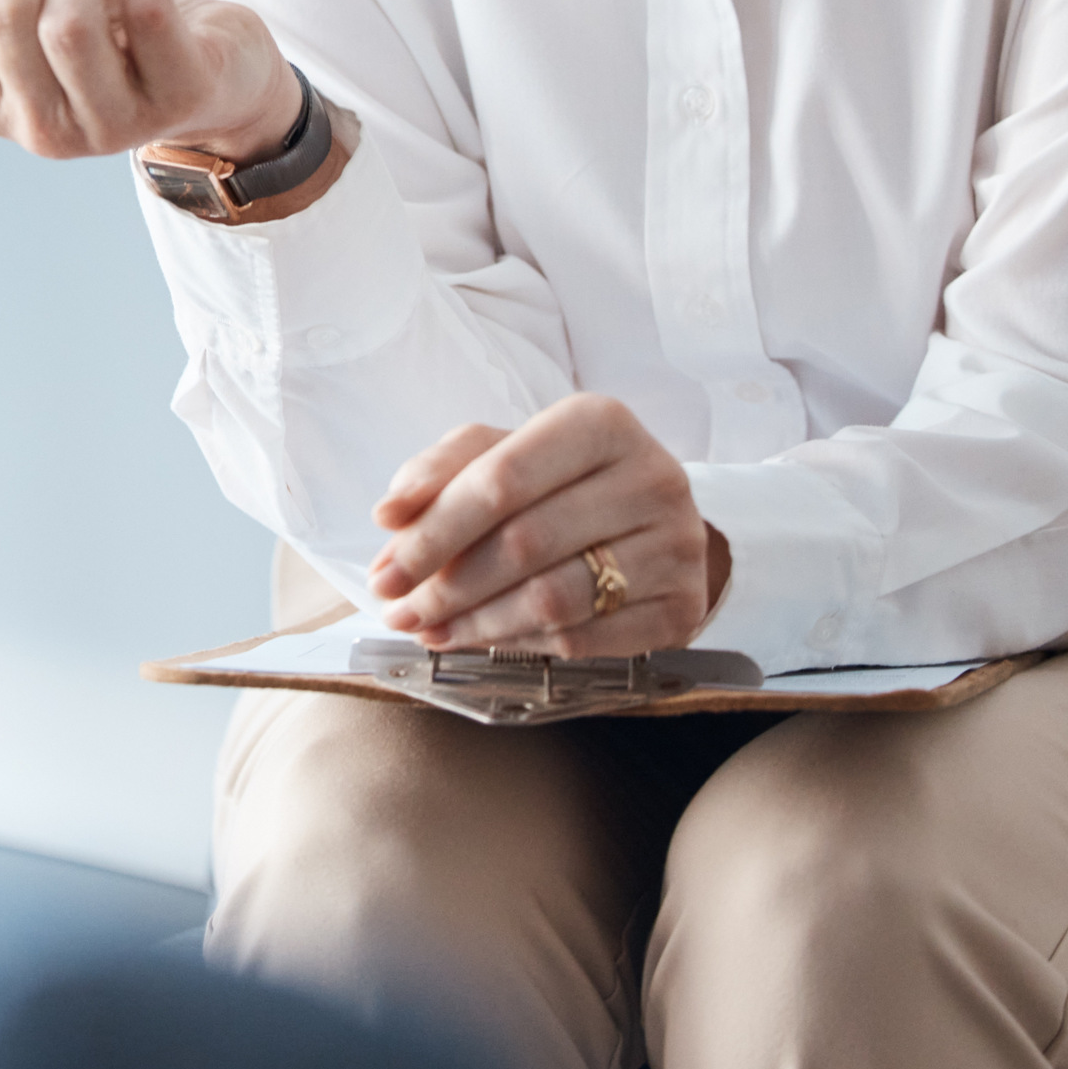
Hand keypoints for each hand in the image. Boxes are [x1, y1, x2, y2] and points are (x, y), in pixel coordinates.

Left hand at [369, 394, 731, 657]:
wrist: (654, 517)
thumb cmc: (562, 479)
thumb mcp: (503, 452)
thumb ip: (442, 471)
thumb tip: (391, 513)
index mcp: (601, 423)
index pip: (503, 479)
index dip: (435, 530)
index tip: (384, 569)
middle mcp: (652, 477)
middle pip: (525, 543)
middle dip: (446, 586)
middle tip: (398, 610)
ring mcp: (676, 546)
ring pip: (553, 600)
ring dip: (476, 624)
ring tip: (428, 629)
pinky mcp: (682, 607)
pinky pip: (584, 639)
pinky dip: (519, 645)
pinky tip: (478, 641)